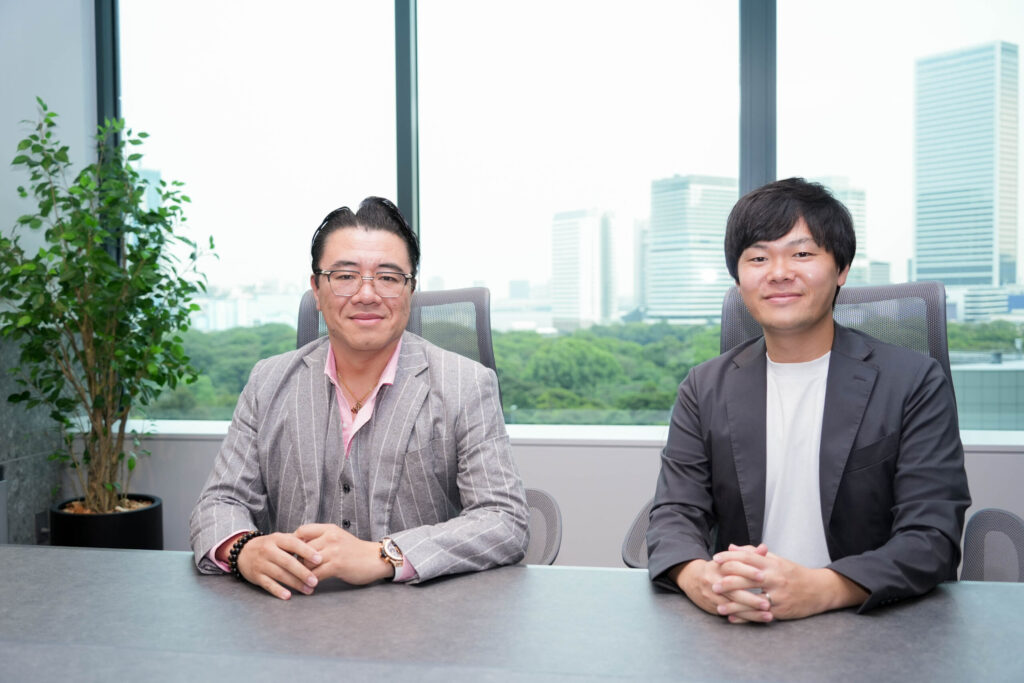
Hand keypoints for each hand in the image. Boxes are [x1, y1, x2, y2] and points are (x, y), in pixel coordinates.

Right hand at [229, 532, 322, 599]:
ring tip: (308, 590)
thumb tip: (318, 546)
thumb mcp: (280, 539)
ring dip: (295, 583)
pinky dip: (278, 591)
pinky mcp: (256, 576)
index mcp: (277, 539)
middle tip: (315, 581)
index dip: (307, 551)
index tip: (319, 560)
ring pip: (280, 575)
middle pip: (287, 562)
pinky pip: (268, 585)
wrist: (243, 552)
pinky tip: (288, 595)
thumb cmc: (269, 546)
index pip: (294, 544)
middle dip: (303, 572)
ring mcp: (261, 564)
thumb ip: (296, 542)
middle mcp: (268, 550)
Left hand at [294, 523, 393, 584]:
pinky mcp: (337, 565)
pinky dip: (311, 581)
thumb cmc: (355, 551)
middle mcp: (330, 537)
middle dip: (295, 561)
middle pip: (301, 549)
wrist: (375, 559)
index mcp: (329, 529)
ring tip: (300, 579)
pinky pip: (316, 574)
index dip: (293, 543)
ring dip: (302, 573)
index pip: (302, 531)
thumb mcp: (338, 538)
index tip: (289, 553)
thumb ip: (321, 539)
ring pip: (307, 562)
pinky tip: (310, 585)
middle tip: (292, 570)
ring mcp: (334, 551)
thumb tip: (299, 546)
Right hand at [669, 553, 771, 623]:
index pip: (733, 566)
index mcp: (718, 566)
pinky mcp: (712, 607)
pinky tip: (758, 619)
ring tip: (768, 615)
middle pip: (732, 590)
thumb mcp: (729, 559)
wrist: (691, 579)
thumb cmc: (716, 568)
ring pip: (732, 606)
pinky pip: (730, 614)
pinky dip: (745, 618)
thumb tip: (764, 548)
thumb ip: (748, 554)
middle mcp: (713, 581)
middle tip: (767, 603)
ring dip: (751, 612)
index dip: (748, 571)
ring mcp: (712, 596)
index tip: (763, 576)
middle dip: (751, 598)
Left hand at [712, 544, 867, 620]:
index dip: (730, 557)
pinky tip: (733, 619)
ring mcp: (779, 596)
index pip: (748, 558)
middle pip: (748, 578)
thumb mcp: (776, 560)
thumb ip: (753, 554)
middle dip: (728, 582)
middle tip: (713, 584)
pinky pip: (760, 615)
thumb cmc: (794, 573)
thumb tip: (732, 547)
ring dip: (734, 605)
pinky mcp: (782, 611)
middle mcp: (775, 579)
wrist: (820, 590)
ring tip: (719, 607)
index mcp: (772, 564)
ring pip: (753, 600)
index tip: (715, 559)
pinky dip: (746, 618)